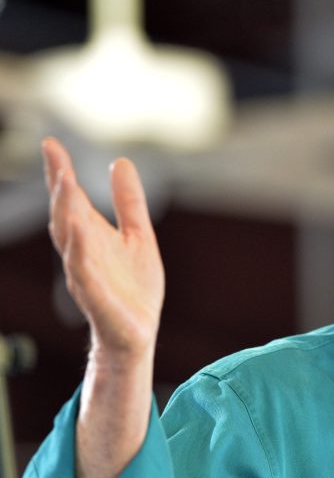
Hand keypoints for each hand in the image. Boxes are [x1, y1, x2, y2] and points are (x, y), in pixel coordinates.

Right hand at [43, 137, 164, 358]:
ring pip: (70, 241)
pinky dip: (80, 254)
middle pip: (66, 216)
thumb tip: (121, 162)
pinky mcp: (97, 298)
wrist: (138, 334)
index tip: (51, 144)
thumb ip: (129, 202)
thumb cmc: (133, 287)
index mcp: (91, 235)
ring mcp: (86, 275)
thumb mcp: (138, 235)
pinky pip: (84, 274)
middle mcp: (82, 252)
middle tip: (56, 159)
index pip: (72, 200)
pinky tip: (80, 233)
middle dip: (60, 188)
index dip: (60, 173)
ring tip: (66, 184)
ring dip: (67, 213)